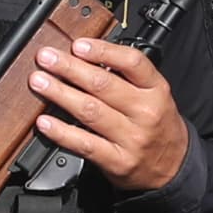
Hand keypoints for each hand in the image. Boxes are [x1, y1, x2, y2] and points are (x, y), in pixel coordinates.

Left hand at [30, 35, 188, 194]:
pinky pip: (84, 144)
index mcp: (156, 89)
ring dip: (60, 94)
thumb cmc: (157, 125)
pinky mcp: (117, 161)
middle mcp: (146, 112)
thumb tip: (85, 57)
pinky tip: (45, 122)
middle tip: (46, 58)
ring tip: (40, 83)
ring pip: (90, 111)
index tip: (78, 45)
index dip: (103, 51)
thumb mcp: (154, 94)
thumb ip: (126, 76)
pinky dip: (61, 132)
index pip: (132, 63)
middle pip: (103, 85)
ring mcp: (132, 138)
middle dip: (70, 68)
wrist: (173, 167)